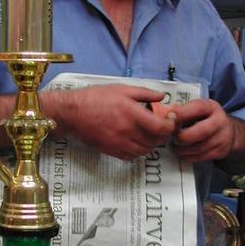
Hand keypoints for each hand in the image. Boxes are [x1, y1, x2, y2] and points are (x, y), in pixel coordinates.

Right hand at [44, 84, 177, 159]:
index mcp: (132, 114)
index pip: (161, 128)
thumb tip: (162, 96)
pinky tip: (137, 141)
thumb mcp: (122, 89)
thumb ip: (144, 93)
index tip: (170, 119)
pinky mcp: (113, 151)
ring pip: (146, 150)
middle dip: (163, 134)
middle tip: (162, 125)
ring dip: (152, 143)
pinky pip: (133, 156)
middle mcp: (128, 131)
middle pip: (156, 141)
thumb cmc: (95, 98)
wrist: (73, 113)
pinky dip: (139, 151)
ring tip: (150, 133)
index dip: (171, 125)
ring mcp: (120, 144)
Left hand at [169, 98, 234, 162]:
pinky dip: (188, 156)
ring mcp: (222, 137)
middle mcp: (220, 121)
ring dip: (182, 149)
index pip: (198, 108)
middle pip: (200, 132)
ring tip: (174, 146)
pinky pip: (201, 157)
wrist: (231, 132)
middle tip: (172, 138)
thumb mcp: (198, 109)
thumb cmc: (207, 118)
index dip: (182, 113)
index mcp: (212, 107)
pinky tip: (182, 152)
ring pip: (199, 148)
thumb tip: (167, 115)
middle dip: (182, 137)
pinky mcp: (221, 151)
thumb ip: (184, 111)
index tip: (169, 117)